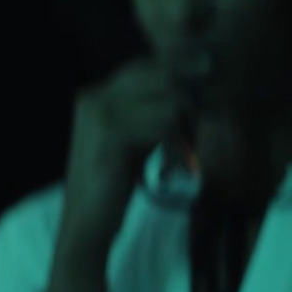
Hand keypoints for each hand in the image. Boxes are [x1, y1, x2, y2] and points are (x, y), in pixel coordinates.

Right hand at [46, 54, 206, 291]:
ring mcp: (100, 115)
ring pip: (166, 101)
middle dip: (187, 94)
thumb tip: (187, 94)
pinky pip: (163, 125)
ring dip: (186, 124)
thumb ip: (147, 114)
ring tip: (187, 149)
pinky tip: (179, 162)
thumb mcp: (130, 140)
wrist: (85, 223)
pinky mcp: (111, 136)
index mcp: (94, 96)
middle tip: (200, 121)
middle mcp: (93, 98)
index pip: (144, 67)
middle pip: (157, 76)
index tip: (206, 70)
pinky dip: (178, 142)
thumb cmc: (112, 184)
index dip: (177, 68)